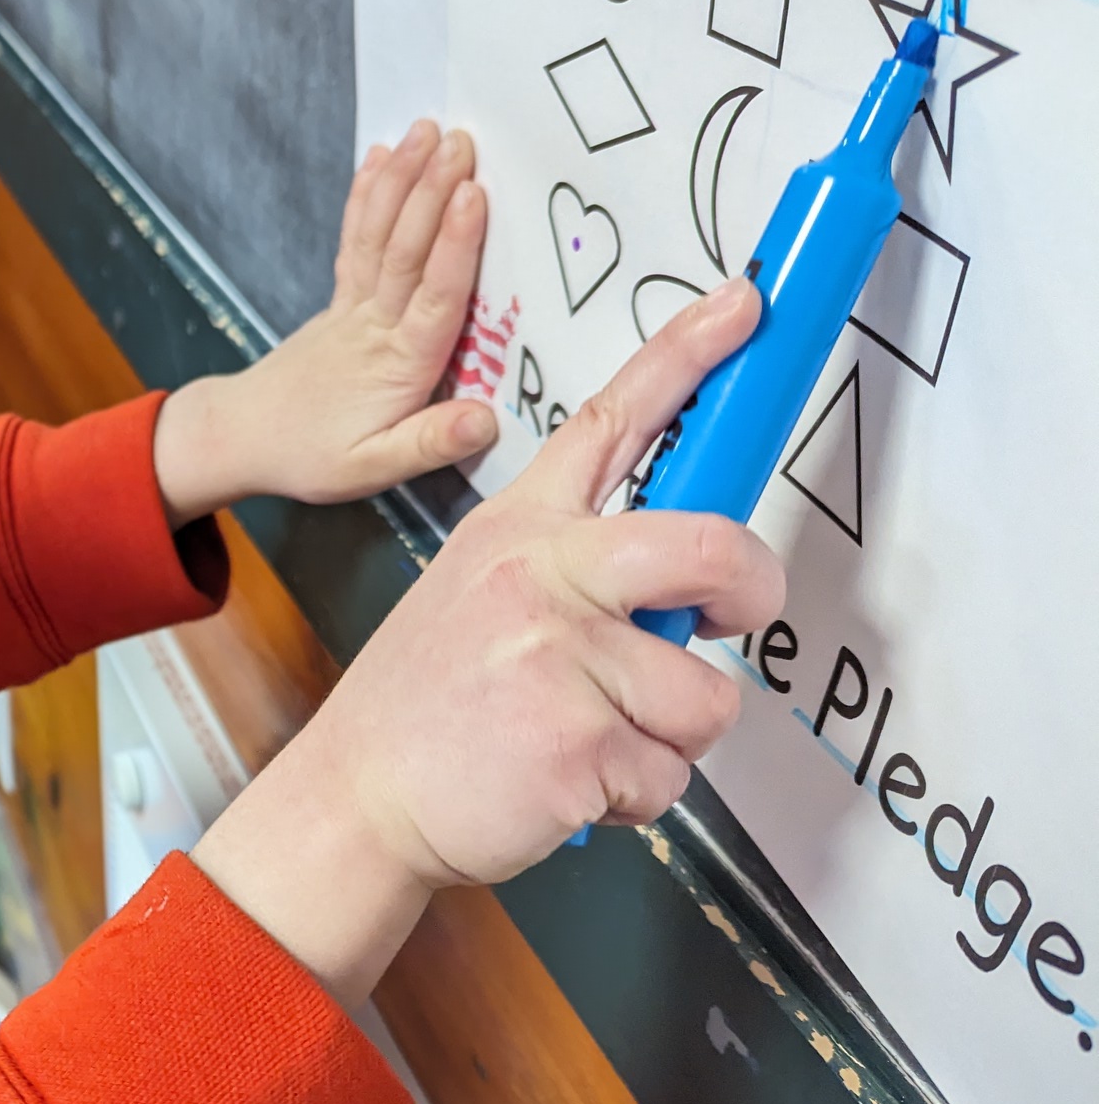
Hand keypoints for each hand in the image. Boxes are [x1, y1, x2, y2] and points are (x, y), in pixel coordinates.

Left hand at [153, 120, 500, 524]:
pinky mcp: (341, 299)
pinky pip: (355, 240)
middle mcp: (376, 326)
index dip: (455, 247)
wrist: (243, 438)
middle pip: (408, 252)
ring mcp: (354, 307)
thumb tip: (485, 419)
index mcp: (398, 366)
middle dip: (433, 192)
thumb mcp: (372, 469)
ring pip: (382, 235)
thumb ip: (429, 443)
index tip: (473, 195)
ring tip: (427, 129)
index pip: (434, 298)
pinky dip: (366, 196)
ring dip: (404, 180)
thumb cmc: (312, 456)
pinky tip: (379, 156)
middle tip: (461, 140)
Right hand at [187, 279, 783, 1003]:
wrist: (354, 799)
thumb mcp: (477, 595)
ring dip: (666, 738)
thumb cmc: (429, 707)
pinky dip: (632, 797)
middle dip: (749, 594)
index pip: (611, 422)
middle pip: (711, 547)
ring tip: (587, 740)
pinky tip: (563, 787)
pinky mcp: (574, 743)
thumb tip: (681, 585)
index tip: (747, 304)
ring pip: (703, 696)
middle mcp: (539, 576)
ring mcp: (555, 657)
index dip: (688, 355)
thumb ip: (572, 570)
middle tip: (722, 623)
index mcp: (519, 532)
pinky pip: (668, 775)